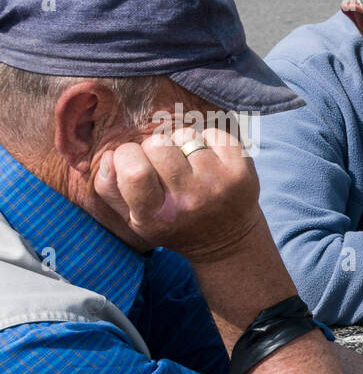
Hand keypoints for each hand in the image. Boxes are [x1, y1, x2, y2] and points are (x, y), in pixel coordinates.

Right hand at [94, 126, 264, 262]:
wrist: (226, 240)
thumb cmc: (172, 223)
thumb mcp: (133, 218)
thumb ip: (109, 188)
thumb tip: (110, 156)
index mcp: (156, 216)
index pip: (133, 171)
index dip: (127, 157)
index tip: (134, 162)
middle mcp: (189, 202)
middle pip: (157, 145)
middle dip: (154, 149)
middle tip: (164, 167)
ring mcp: (218, 186)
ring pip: (184, 135)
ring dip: (181, 144)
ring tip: (187, 165)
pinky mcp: (242, 173)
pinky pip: (214, 133)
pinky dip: (209, 140)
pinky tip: (209, 162)